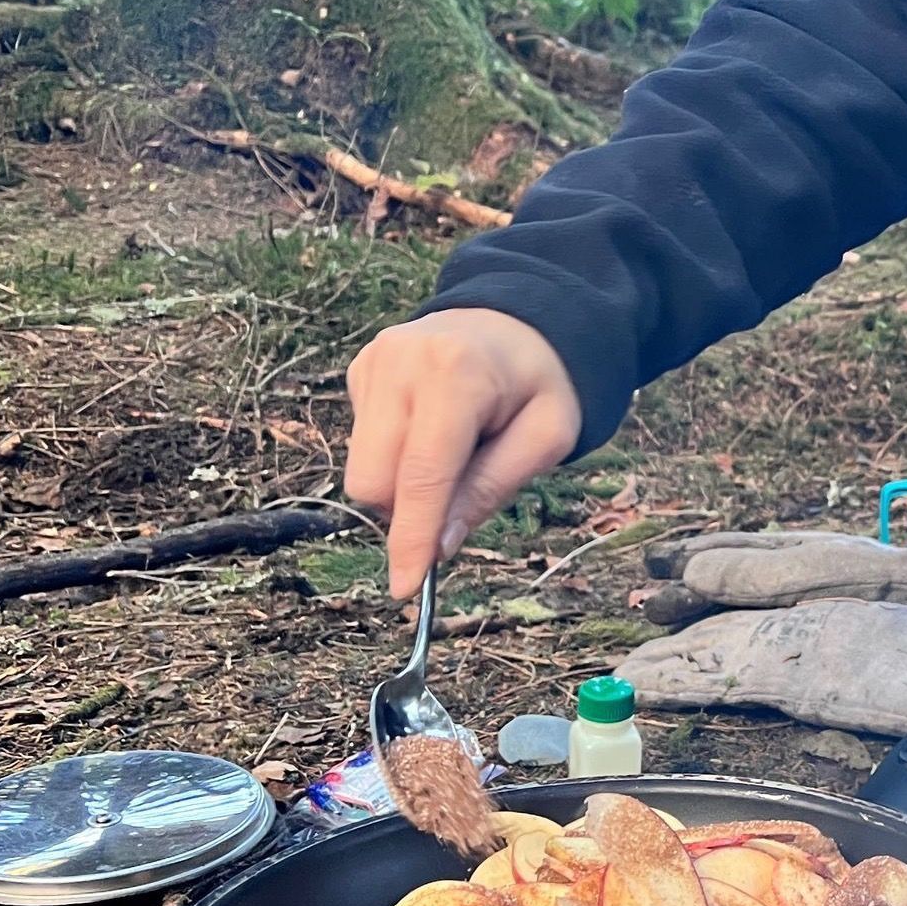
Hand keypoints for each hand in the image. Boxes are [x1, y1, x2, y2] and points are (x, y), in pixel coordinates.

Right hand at [345, 309, 581, 597]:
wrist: (520, 318)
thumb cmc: (542, 381)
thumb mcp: (546, 437)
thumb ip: (490, 489)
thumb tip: (437, 548)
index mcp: (456, 376)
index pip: (423, 474)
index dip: (412, 538)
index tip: (405, 588)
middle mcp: (401, 363)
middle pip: (374, 479)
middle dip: (409, 508)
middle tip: (461, 491)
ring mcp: (373, 362)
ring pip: (360, 467)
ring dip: (402, 481)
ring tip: (453, 449)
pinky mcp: (360, 369)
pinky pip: (361, 441)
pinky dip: (395, 451)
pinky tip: (431, 426)